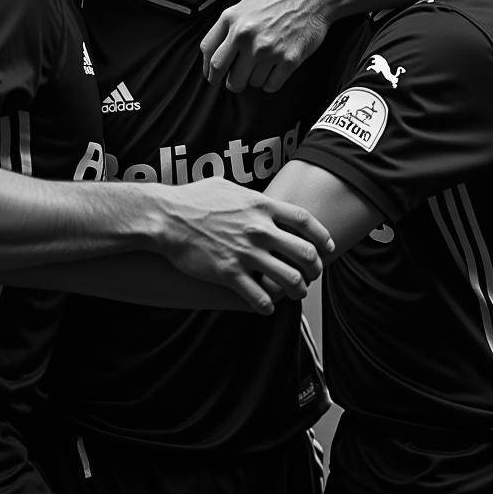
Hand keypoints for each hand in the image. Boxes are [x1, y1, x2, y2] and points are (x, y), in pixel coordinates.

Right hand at [155, 177, 332, 312]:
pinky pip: (260, 297)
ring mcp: (246, 253)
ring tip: (295, 293)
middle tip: (313, 275)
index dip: (322, 236)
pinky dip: (267, 305)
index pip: (305, 221)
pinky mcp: (229, 274)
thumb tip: (259, 200)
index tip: (327, 247)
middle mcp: (259, 229)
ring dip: (297, 290)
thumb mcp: (227, 187)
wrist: (165, 218)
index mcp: (261, 206)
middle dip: (315, 268)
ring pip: (289, 279)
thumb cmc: (192, 199)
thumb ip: (249, 197)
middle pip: (305, 253)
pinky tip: (266, 306)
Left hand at [200, 0, 330, 92]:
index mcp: (232, 20)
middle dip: (230, 83)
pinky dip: (271, 82)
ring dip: (254, 79)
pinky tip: (276, 69)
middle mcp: (246, 35)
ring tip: (265, 63)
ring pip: (250, 83)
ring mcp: (267, 49)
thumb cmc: (277, 0)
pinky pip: (270, 86)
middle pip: (226, 76)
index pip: (209, 55)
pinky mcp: (288, 60)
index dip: (209, 71)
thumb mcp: (244, 5)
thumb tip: (211, 58)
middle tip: (236, 81)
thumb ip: (226, 28)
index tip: (213, 77)